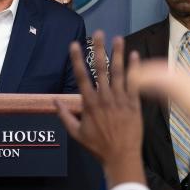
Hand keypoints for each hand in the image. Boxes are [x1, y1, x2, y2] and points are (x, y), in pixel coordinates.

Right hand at [56, 32, 145, 187]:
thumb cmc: (97, 147)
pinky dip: (135, 69)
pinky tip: (135, 55)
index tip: (74, 45)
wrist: (121, 157)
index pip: (82, 77)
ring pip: (119, 73)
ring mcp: (121, 100)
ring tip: (118, 38)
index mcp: (90, 104)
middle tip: (98, 33)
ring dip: (118, 54)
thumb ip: (65, 116)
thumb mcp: (76, 134)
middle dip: (99, 50)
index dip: (77, 60)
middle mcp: (105, 98)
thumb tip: (54, 102)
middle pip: (101, 69)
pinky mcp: (134, 104)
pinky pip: (135, 83)